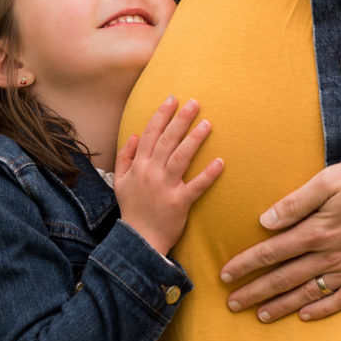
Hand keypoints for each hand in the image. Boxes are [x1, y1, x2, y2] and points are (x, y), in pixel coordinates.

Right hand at [112, 95, 223, 256]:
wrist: (139, 241)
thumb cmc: (132, 209)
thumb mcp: (120, 181)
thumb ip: (125, 157)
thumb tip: (134, 134)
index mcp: (139, 166)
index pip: (150, 134)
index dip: (161, 115)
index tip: (172, 99)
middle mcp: (151, 173)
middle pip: (167, 140)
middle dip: (180, 119)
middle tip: (194, 103)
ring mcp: (165, 187)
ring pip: (181, 158)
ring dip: (194, 139)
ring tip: (207, 124)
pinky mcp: (180, 203)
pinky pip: (196, 186)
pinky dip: (208, 174)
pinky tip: (220, 161)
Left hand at [219, 161, 340, 322]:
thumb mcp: (325, 182)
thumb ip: (294, 204)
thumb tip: (265, 222)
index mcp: (314, 232)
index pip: (271, 253)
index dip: (246, 265)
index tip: (225, 275)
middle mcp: (328, 257)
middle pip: (283, 278)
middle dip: (255, 292)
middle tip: (232, 304)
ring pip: (307, 293)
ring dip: (281, 305)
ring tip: (260, 315)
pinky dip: (322, 310)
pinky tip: (305, 316)